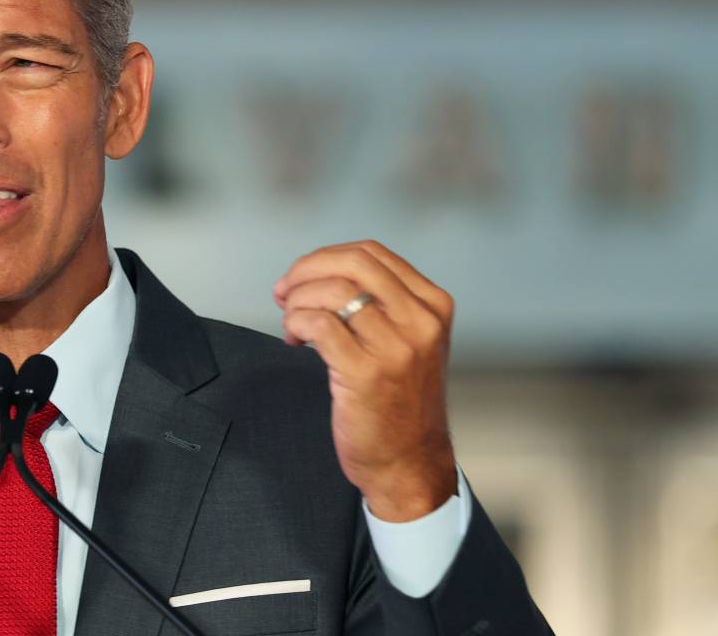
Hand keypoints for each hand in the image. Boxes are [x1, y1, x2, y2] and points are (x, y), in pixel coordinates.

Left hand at [272, 240, 457, 521]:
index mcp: (433, 306)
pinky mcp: (367, 373)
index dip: (326, 257)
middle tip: (285, 291)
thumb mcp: (409, 342)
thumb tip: (320, 273)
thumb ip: (381, 304)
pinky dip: (296, 324)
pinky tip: (295, 340)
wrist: (409, 463)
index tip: (302, 275)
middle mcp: (421, 321)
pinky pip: (319, 325)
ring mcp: (396, 347)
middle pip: (352, 263)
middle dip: (306, 270)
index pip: (372, 253)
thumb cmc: (401, 404)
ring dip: (298, 302)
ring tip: (292, 324)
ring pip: (333, 292)